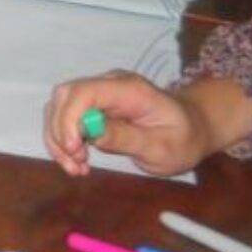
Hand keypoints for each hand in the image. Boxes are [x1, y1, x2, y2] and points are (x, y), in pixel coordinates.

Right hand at [43, 70, 210, 178]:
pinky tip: (76, 159)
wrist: (192, 129)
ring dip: (58, 138)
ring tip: (76, 167)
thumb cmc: (182, 139)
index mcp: (129, 90)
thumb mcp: (161, 149)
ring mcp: (100, 92)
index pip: (84, 92)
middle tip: (75, 163)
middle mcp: (109, 84)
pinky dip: (64, 139)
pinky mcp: (93, 104)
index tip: (74, 150)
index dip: (69, 119)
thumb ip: (126, 138)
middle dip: (60, 131)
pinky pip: (67, 116)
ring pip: (59, 106)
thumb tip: (90, 132)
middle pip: (65, 96)